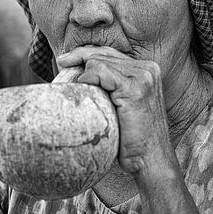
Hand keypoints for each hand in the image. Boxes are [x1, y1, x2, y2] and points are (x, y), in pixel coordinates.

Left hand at [56, 46, 175, 174]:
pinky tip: (83, 87)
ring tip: (76, 87)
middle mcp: (147, 69)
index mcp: (147, 70)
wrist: (151, 160)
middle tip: (61, 63)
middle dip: (78, 58)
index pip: (110, 53)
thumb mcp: (123, 105)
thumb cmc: (134, 138)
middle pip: (103, 53)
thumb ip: (111, 86)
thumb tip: (81, 74)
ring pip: (99, 61)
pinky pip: (101, 72)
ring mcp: (142, 77)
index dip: (85, 54)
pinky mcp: (134, 89)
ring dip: (83, 73)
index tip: (65, 60)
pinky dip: (88, 78)